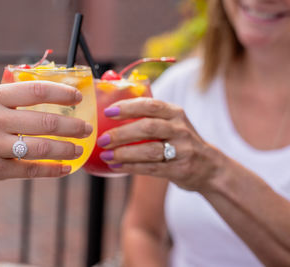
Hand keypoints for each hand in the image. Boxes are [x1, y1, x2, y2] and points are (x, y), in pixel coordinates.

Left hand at [97, 97, 223, 191]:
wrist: (210, 167)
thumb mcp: (172, 123)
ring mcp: (182, 150)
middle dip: (122, 133)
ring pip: (149, 150)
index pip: (150, 105)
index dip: (128, 107)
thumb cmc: (180, 142)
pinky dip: (131, 167)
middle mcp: (180, 129)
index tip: (108, 112)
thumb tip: (110, 114)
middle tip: (103, 139)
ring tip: (106, 155)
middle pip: (148, 127)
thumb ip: (150, 117)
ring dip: (124, 153)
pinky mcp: (180, 170)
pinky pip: (151, 168)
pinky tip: (116, 166)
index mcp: (175, 113)